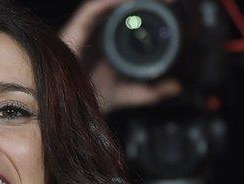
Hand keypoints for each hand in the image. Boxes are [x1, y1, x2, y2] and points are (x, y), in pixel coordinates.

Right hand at [60, 0, 181, 111]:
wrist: (68, 113)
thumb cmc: (88, 99)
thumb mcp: (127, 93)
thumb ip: (150, 91)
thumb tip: (175, 87)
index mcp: (107, 39)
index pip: (128, 14)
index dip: (149, 6)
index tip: (171, 5)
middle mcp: (96, 30)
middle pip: (119, 4)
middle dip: (143, 0)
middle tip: (169, 1)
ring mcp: (85, 29)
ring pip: (106, 2)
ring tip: (155, 0)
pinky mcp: (74, 31)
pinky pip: (92, 9)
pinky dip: (110, 2)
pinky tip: (127, 1)